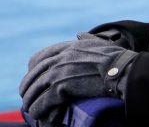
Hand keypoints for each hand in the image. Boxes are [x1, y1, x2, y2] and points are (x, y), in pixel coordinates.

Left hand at [20, 35, 136, 123]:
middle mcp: (59, 58)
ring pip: (34, 89)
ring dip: (30, 101)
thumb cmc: (115, 57)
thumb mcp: (98, 42)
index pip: (39, 57)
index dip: (32, 70)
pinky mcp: (61, 88)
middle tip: (27, 97)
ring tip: (30, 109)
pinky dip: (38, 109)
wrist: (121, 69)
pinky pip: (42, 102)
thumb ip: (86, 39)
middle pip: (33, 75)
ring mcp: (58, 72)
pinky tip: (38, 114)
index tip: (31, 78)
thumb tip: (79, 34)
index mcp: (67, 47)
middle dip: (27, 87)